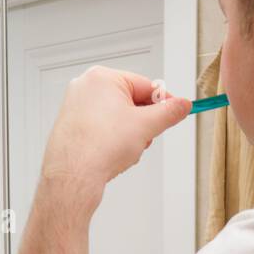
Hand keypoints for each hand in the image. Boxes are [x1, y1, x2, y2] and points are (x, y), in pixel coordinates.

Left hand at [40, 66, 190, 191]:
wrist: (73, 176)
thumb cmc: (99, 147)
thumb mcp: (146, 126)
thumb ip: (169, 112)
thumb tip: (181, 105)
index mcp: (102, 78)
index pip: (145, 85)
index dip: (164, 102)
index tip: (175, 112)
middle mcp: (86, 87)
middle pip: (131, 101)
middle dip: (142, 123)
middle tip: (143, 138)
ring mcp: (76, 106)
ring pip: (117, 117)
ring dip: (129, 135)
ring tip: (123, 150)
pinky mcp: (72, 125)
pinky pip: (102, 128)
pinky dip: (112, 140)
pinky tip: (111, 155)